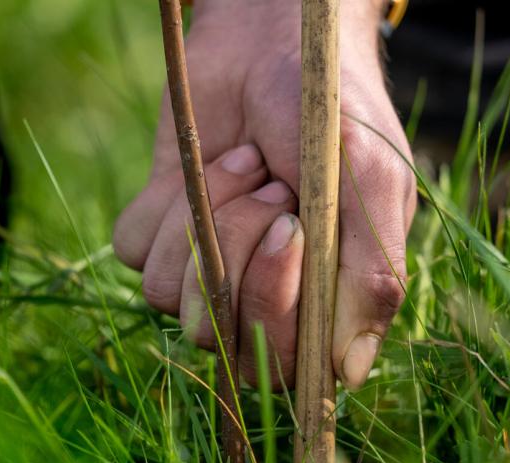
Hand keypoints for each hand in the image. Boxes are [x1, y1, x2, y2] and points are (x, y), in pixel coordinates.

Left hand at [113, 0, 415, 389]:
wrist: (268, 43)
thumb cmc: (332, 111)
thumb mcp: (371, 183)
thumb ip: (374, 276)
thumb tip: (352, 372)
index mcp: (325, 296)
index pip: (291, 366)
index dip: (280, 312)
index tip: (294, 227)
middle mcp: (265, 294)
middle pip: (229, 341)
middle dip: (245, 254)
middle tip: (277, 189)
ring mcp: (209, 267)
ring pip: (175, 300)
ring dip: (212, 219)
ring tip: (248, 165)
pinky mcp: (160, 235)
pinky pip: (135, 254)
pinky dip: (167, 203)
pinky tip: (208, 165)